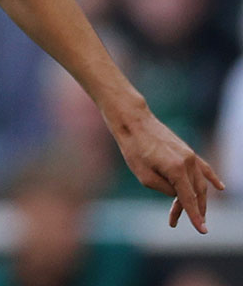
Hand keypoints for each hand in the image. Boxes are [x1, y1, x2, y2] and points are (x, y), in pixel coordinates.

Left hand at [110, 108, 224, 233]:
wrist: (134, 122)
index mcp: (176, 170)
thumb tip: (177, 194)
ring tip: (196, 213)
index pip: (189, 199)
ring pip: (199, 183)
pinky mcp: (187, 151)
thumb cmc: (134, 149)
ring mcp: (190, 155)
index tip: (202, 231)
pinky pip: (204, 168)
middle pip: (195, 193)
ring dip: (197, 199)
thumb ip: (165, 189)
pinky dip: (212, 178)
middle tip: (180, 222)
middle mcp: (188, 162)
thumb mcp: (144, 177)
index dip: (195, 216)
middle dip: (192, 210)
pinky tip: (221, 187)